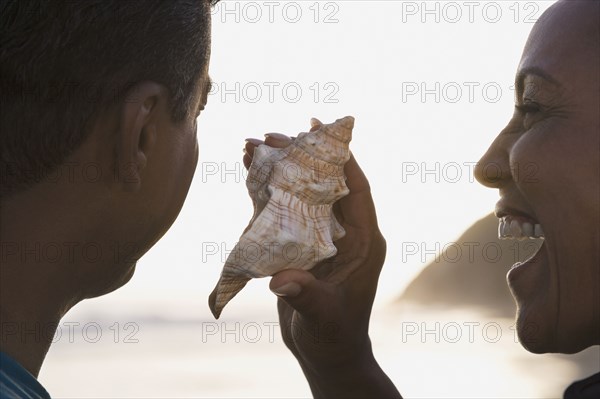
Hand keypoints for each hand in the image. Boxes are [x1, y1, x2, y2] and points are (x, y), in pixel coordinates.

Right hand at [244, 121, 399, 397]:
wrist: (325, 351)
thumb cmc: (334, 336)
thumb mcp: (323, 316)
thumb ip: (306, 296)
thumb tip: (281, 281)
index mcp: (363, 241)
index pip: (356, 189)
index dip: (340, 156)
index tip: (318, 128)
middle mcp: (344, 232)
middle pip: (324, 183)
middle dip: (298, 157)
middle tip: (270, 136)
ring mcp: (321, 236)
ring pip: (302, 193)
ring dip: (279, 170)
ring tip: (252, 147)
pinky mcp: (301, 244)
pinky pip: (284, 211)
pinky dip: (267, 193)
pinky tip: (249, 174)